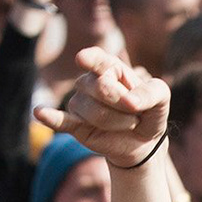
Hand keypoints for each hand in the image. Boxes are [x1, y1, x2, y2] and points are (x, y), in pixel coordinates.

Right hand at [34, 48, 169, 168]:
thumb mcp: (161, 98)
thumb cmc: (149, 112)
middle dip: (124, 106)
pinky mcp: (74, 124)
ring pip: (93, 111)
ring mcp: (79, 103)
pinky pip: (60, 120)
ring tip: (126, 123)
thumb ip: (151, 93)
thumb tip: (131, 102)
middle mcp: (89, 82)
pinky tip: (40, 113)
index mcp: (108, 68)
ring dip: (118, 122)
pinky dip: (51, 117)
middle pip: (100, 89)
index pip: (96, 59)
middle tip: (134, 114)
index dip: (91, 60)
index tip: (83, 60)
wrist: (143, 142)